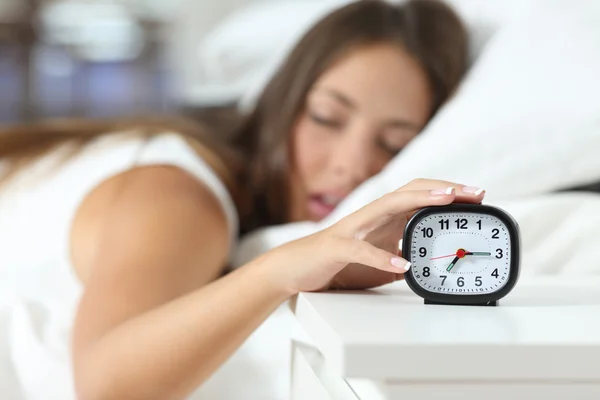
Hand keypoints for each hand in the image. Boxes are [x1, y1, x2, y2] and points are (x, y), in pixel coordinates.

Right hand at [261, 179, 485, 293]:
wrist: (295, 268)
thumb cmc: (337, 262)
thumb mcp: (378, 257)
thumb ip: (400, 253)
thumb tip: (426, 263)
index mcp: (381, 218)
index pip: (418, 195)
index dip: (447, 192)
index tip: (476, 196)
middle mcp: (370, 216)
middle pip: (410, 191)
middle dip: (444, 189)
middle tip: (474, 193)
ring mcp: (353, 229)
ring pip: (388, 206)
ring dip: (419, 202)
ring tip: (446, 202)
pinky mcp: (337, 248)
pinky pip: (362, 250)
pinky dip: (382, 257)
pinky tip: (401, 264)